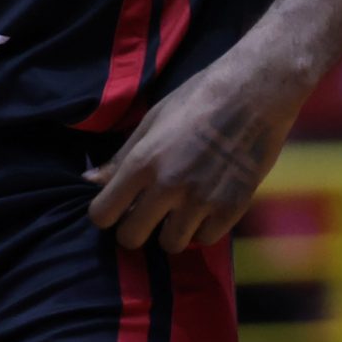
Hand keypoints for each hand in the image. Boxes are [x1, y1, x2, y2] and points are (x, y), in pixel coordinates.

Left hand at [84, 58, 301, 252]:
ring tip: (179, 211)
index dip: (105, 215)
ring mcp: (201, 201)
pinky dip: (203, 229)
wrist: (252, 96)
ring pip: (170, 245)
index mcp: (142, 162)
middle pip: (131, 238)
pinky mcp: (232, 209)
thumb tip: (90, 181)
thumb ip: (121, 157)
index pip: (103, 213)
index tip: (115, 209)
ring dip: (171, 231)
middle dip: (134, 229)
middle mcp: (168, 187)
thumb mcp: (152, 121)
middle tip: (145, 216)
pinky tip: (205, 208)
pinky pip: (205, 240)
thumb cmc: (196, 100)